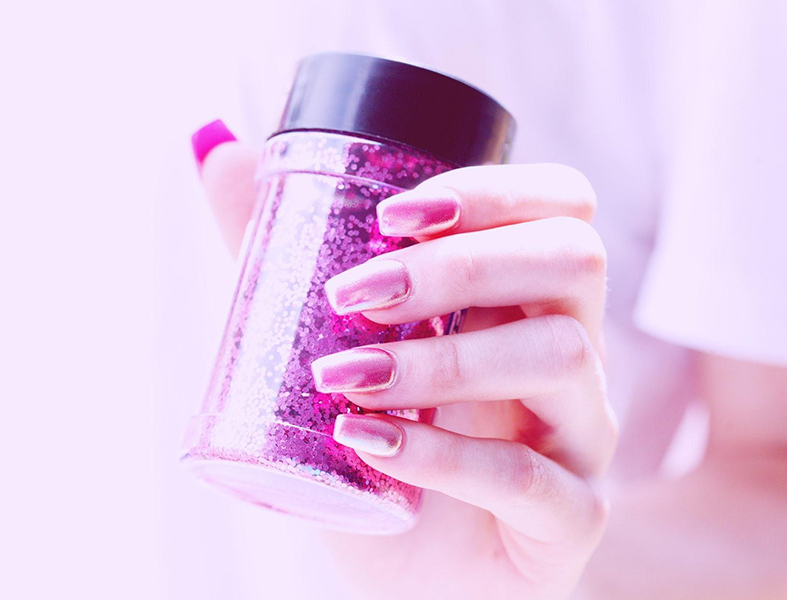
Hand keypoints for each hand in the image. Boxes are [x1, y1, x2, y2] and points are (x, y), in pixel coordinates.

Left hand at [197, 130, 615, 598]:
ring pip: (561, 357)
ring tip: (346, 378)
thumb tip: (212, 149)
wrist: (403, 570)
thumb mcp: (331, 338)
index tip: (391, 216)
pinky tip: (368, 444)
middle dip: (460, 264)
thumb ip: (282, 250)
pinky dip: (442, 456)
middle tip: (356, 297)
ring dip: (440, 360)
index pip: (559, 208)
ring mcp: (579, 437)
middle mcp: (569, 355)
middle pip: (571, 263)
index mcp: (522, 301)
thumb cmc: (376, 446)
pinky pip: (531, 478)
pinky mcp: (568, 519)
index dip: (492, 191)